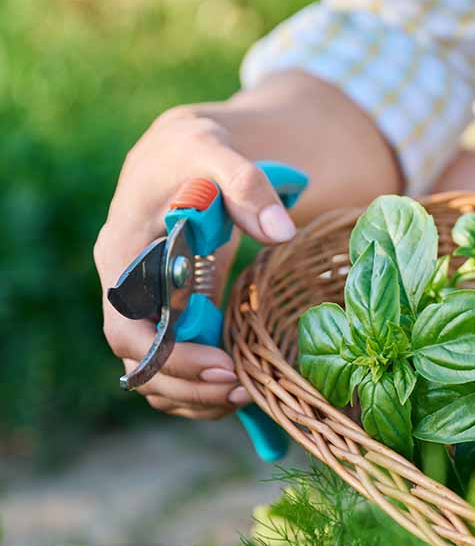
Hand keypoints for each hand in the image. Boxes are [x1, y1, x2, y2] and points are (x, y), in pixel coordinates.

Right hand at [94, 104, 297, 419]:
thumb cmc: (196, 149)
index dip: (168, 355)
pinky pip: (177, 360)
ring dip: (194, 393)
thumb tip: (282, 231)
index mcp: (122, 252)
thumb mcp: (218, 153)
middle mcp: (125, 286)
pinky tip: (242, 387)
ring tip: (246, 396)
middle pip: (138, 358)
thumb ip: (248, 186)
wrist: (188, 151)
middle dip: (186, 384)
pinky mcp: (173, 310)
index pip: (125, 324)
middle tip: (241, 391)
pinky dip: (202, 383)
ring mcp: (147, 303)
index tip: (222, 367)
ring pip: (154, 368)